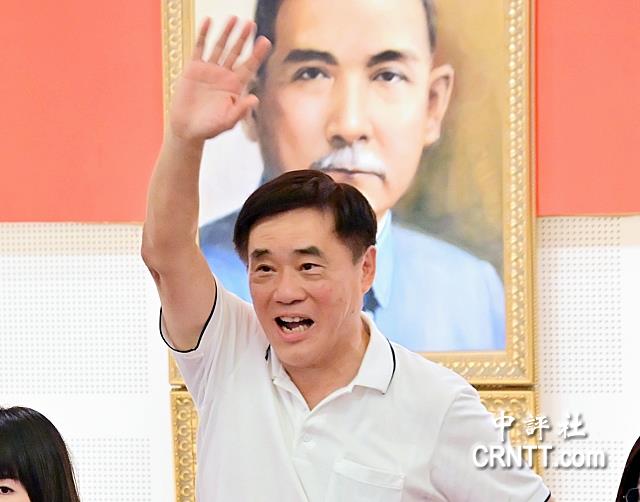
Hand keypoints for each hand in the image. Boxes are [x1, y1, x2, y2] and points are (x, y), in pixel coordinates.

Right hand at [168, 17, 270, 142]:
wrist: (187, 129)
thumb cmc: (209, 128)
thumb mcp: (227, 121)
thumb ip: (240, 110)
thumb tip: (255, 99)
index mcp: (235, 86)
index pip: (249, 66)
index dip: (257, 53)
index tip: (265, 41)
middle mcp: (224, 75)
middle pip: (236, 52)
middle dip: (243, 38)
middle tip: (250, 23)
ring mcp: (209, 70)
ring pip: (220, 47)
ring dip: (226, 33)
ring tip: (234, 18)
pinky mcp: (193, 68)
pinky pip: (200, 47)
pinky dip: (203, 34)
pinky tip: (208, 21)